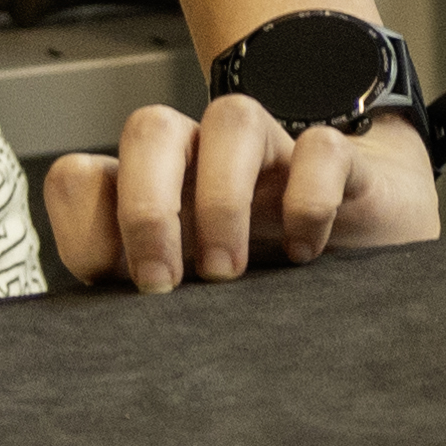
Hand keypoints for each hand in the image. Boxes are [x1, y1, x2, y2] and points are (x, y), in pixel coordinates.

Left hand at [42, 94, 438, 291]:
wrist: (363, 252)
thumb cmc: (260, 279)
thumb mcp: (186, 297)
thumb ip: (140, 295)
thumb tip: (97, 329)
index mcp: (150, 189)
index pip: (82, 174)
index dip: (86, 225)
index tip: (110, 283)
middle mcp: (202, 157)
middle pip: (149, 128)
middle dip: (147, 206)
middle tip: (162, 284)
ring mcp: (271, 153)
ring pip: (233, 115)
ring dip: (221, 199)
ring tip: (226, 274)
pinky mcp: (340, 161)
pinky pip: (323, 148)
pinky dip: (308, 201)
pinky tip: (303, 254)